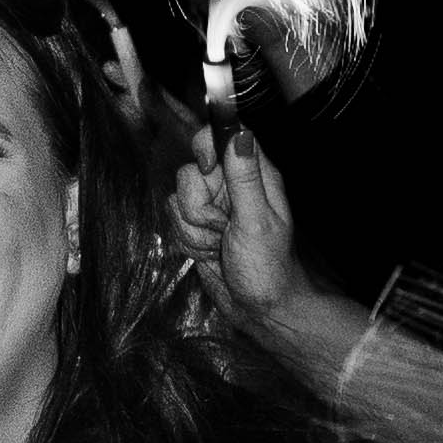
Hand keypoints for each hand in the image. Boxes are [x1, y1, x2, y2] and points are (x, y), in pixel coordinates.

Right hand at [168, 129, 369, 381]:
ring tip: (218, 244)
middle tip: (222, 226)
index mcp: (255, 176)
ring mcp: (213, 206)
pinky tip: (208, 253)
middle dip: (198, 205)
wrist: (259, 309)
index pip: (222, 136)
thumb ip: (244, 177)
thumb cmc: (268, 269)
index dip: (207, 148)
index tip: (206, 169)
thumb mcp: (256, 221)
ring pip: (177, 199)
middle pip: (191, 171)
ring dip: (193, 229)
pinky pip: (174, 221)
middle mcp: (232, 186)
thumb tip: (239, 133)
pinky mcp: (197, 226)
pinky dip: (187, 240)